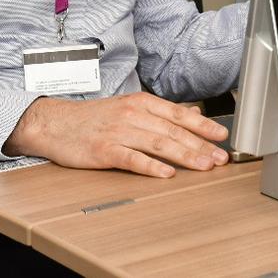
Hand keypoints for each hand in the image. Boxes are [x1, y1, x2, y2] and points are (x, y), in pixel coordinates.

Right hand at [3, 92, 229, 177]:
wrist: (54, 123)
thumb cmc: (93, 118)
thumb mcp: (129, 108)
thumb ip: (161, 113)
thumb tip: (194, 115)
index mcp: (141, 103)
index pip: (179, 114)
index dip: (203, 126)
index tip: (222, 136)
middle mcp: (133, 115)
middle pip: (173, 131)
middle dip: (201, 145)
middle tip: (220, 157)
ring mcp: (119, 132)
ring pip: (158, 144)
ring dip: (184, 156)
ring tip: (204, 166)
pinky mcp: (104, 151)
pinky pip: (132, 159)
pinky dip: (151, 166)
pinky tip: (167, 173)